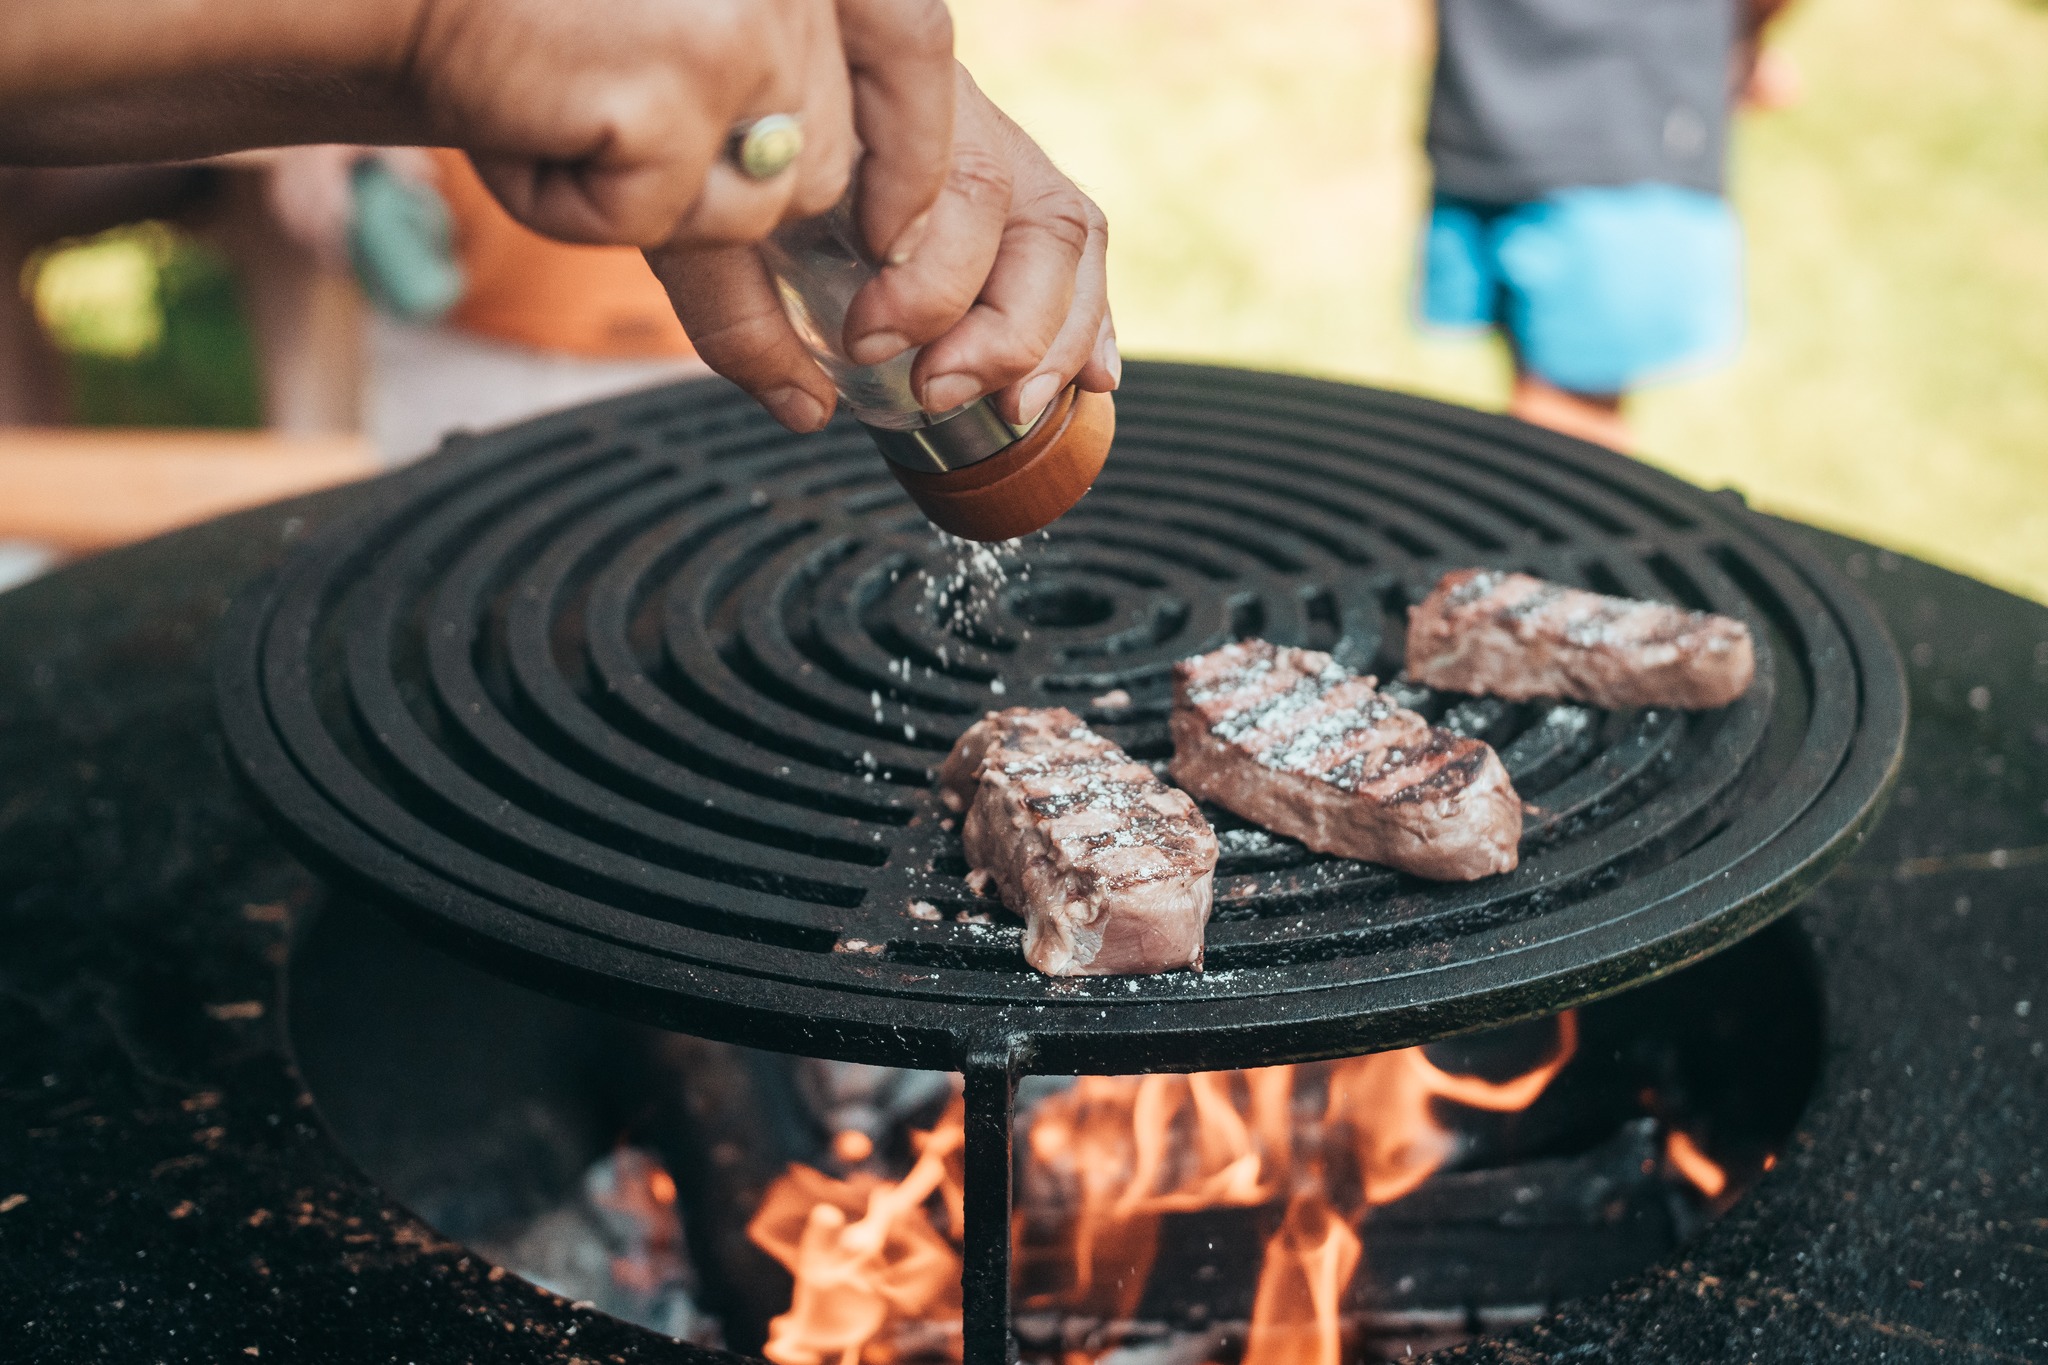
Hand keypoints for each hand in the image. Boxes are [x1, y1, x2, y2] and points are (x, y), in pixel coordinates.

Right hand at [0, 0, 953, 260]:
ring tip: (576, 118)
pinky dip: (594, 205)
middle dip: (727, 196)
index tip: (876, 230)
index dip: (913, 156)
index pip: (920, 52)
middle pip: (832, 167)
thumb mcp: (672, 128)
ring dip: (655, 200)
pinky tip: (545, 127)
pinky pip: (674, 217)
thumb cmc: (531, 46)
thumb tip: (810, 406)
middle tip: (622, 128)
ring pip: (761, 206)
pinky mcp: (686, 81)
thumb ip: (753, 247)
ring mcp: (750, 23)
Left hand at [648, 64, 1118, 433]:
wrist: (739, 98)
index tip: (870, 338)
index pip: (947, 178)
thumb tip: (806, 410)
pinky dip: (1088, 315)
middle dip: (997, 320)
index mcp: (876, 89)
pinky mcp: (1014, 178)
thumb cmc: (723, 163)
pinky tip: (1092, 378)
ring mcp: (993, 138)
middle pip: (1020, 204)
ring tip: (1016, 406)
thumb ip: (737, 314)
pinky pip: (1077, 239)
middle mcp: (950, 104)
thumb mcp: (708, 231)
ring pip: (1063, 225)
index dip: (928, 276)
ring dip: (1054, 332)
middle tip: (939, 388)